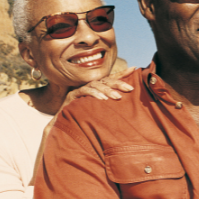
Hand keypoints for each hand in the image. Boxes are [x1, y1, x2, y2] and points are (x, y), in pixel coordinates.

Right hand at [30, 67, 135, 184]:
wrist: (63, 129)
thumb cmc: (84, 122)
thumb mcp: (101, 114)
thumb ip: (111, 108)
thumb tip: (127, 107)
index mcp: (96, 89)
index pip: (110, 79)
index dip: (121, 74)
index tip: (134, 69)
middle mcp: (88, 87)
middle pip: (105, 80)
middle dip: (118, 83)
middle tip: (130, 89)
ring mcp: (79, 90)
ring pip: (95, 85)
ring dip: (107, 90)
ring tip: (118, 97)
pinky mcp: (72, 96)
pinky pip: (83, 91)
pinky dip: (93, 94)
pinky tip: (102, 99)